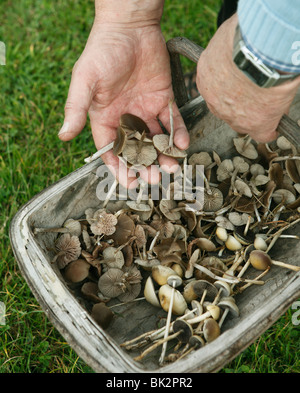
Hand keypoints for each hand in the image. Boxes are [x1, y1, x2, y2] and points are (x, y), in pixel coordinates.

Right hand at [58, 19, 188, 187]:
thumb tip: (63, 136)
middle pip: (137, 149)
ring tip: (172, 168)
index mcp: (105, 117)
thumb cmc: (102, 51)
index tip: (128, 183)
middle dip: (145, 166)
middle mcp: (126, 117)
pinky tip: (182, 144)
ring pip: (157, 139)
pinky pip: (173, 121)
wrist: (130, 26)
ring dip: (164, 155)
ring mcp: (146, 109)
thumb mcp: (85, 81)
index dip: (119, 167)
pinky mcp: (164, 99)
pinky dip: (179, 133)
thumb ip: (75, 108)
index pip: (111, 149)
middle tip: (154, 180)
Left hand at [196, 14, 299, 142]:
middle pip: (227, 108)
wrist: (256, 53)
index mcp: (205, 78)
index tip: (241, 81)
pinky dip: (270, 129)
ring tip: (270, 101)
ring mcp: (234, 116)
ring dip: (254, 113)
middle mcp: (214, 101)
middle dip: (240, 102)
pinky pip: (263, 133)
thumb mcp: (225, 38)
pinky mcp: (256, 125)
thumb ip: (224, 48)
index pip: (216, 89)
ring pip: (243, 121)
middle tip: (256, 91)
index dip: (230, 86)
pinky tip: (276, 124)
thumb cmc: (240, 38)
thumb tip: (231, 43)